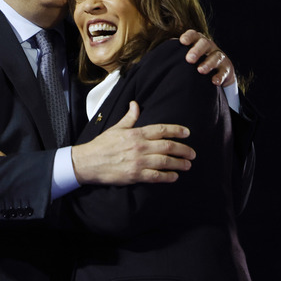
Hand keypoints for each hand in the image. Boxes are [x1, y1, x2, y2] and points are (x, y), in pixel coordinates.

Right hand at [71, 101, 195, 184]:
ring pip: (165, 162)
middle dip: (183, 149)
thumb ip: (129, 117)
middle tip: (192, 153)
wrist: (88, 162)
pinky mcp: (135, 175)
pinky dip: (167, 177)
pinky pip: (155, 176)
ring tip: (187, 165)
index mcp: (136, 133)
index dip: (177, 130)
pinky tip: (174, 177)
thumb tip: (135, 104)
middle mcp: (139, 146)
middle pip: (168, 146)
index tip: (187, 133)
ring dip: (179, 163)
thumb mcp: (116, 128)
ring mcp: (138, 161)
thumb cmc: (102, 144)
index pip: (161, 130)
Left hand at [179, 29, 235, 86]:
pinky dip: (220, 76)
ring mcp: (219, 57)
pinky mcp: (227, 69)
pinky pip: (224, 71)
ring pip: (216, 56)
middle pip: (205, 44)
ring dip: (208, 63)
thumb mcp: (185, 57)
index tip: (182, 42)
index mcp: (198, 42)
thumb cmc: (196, 63)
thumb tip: (155, 56)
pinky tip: (214, 82)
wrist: (216, 73)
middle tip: (189, 59)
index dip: (189, 36)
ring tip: (200, 70)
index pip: (194, 34)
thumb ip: (174, 54)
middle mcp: (210, 47)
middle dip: (197, 50)